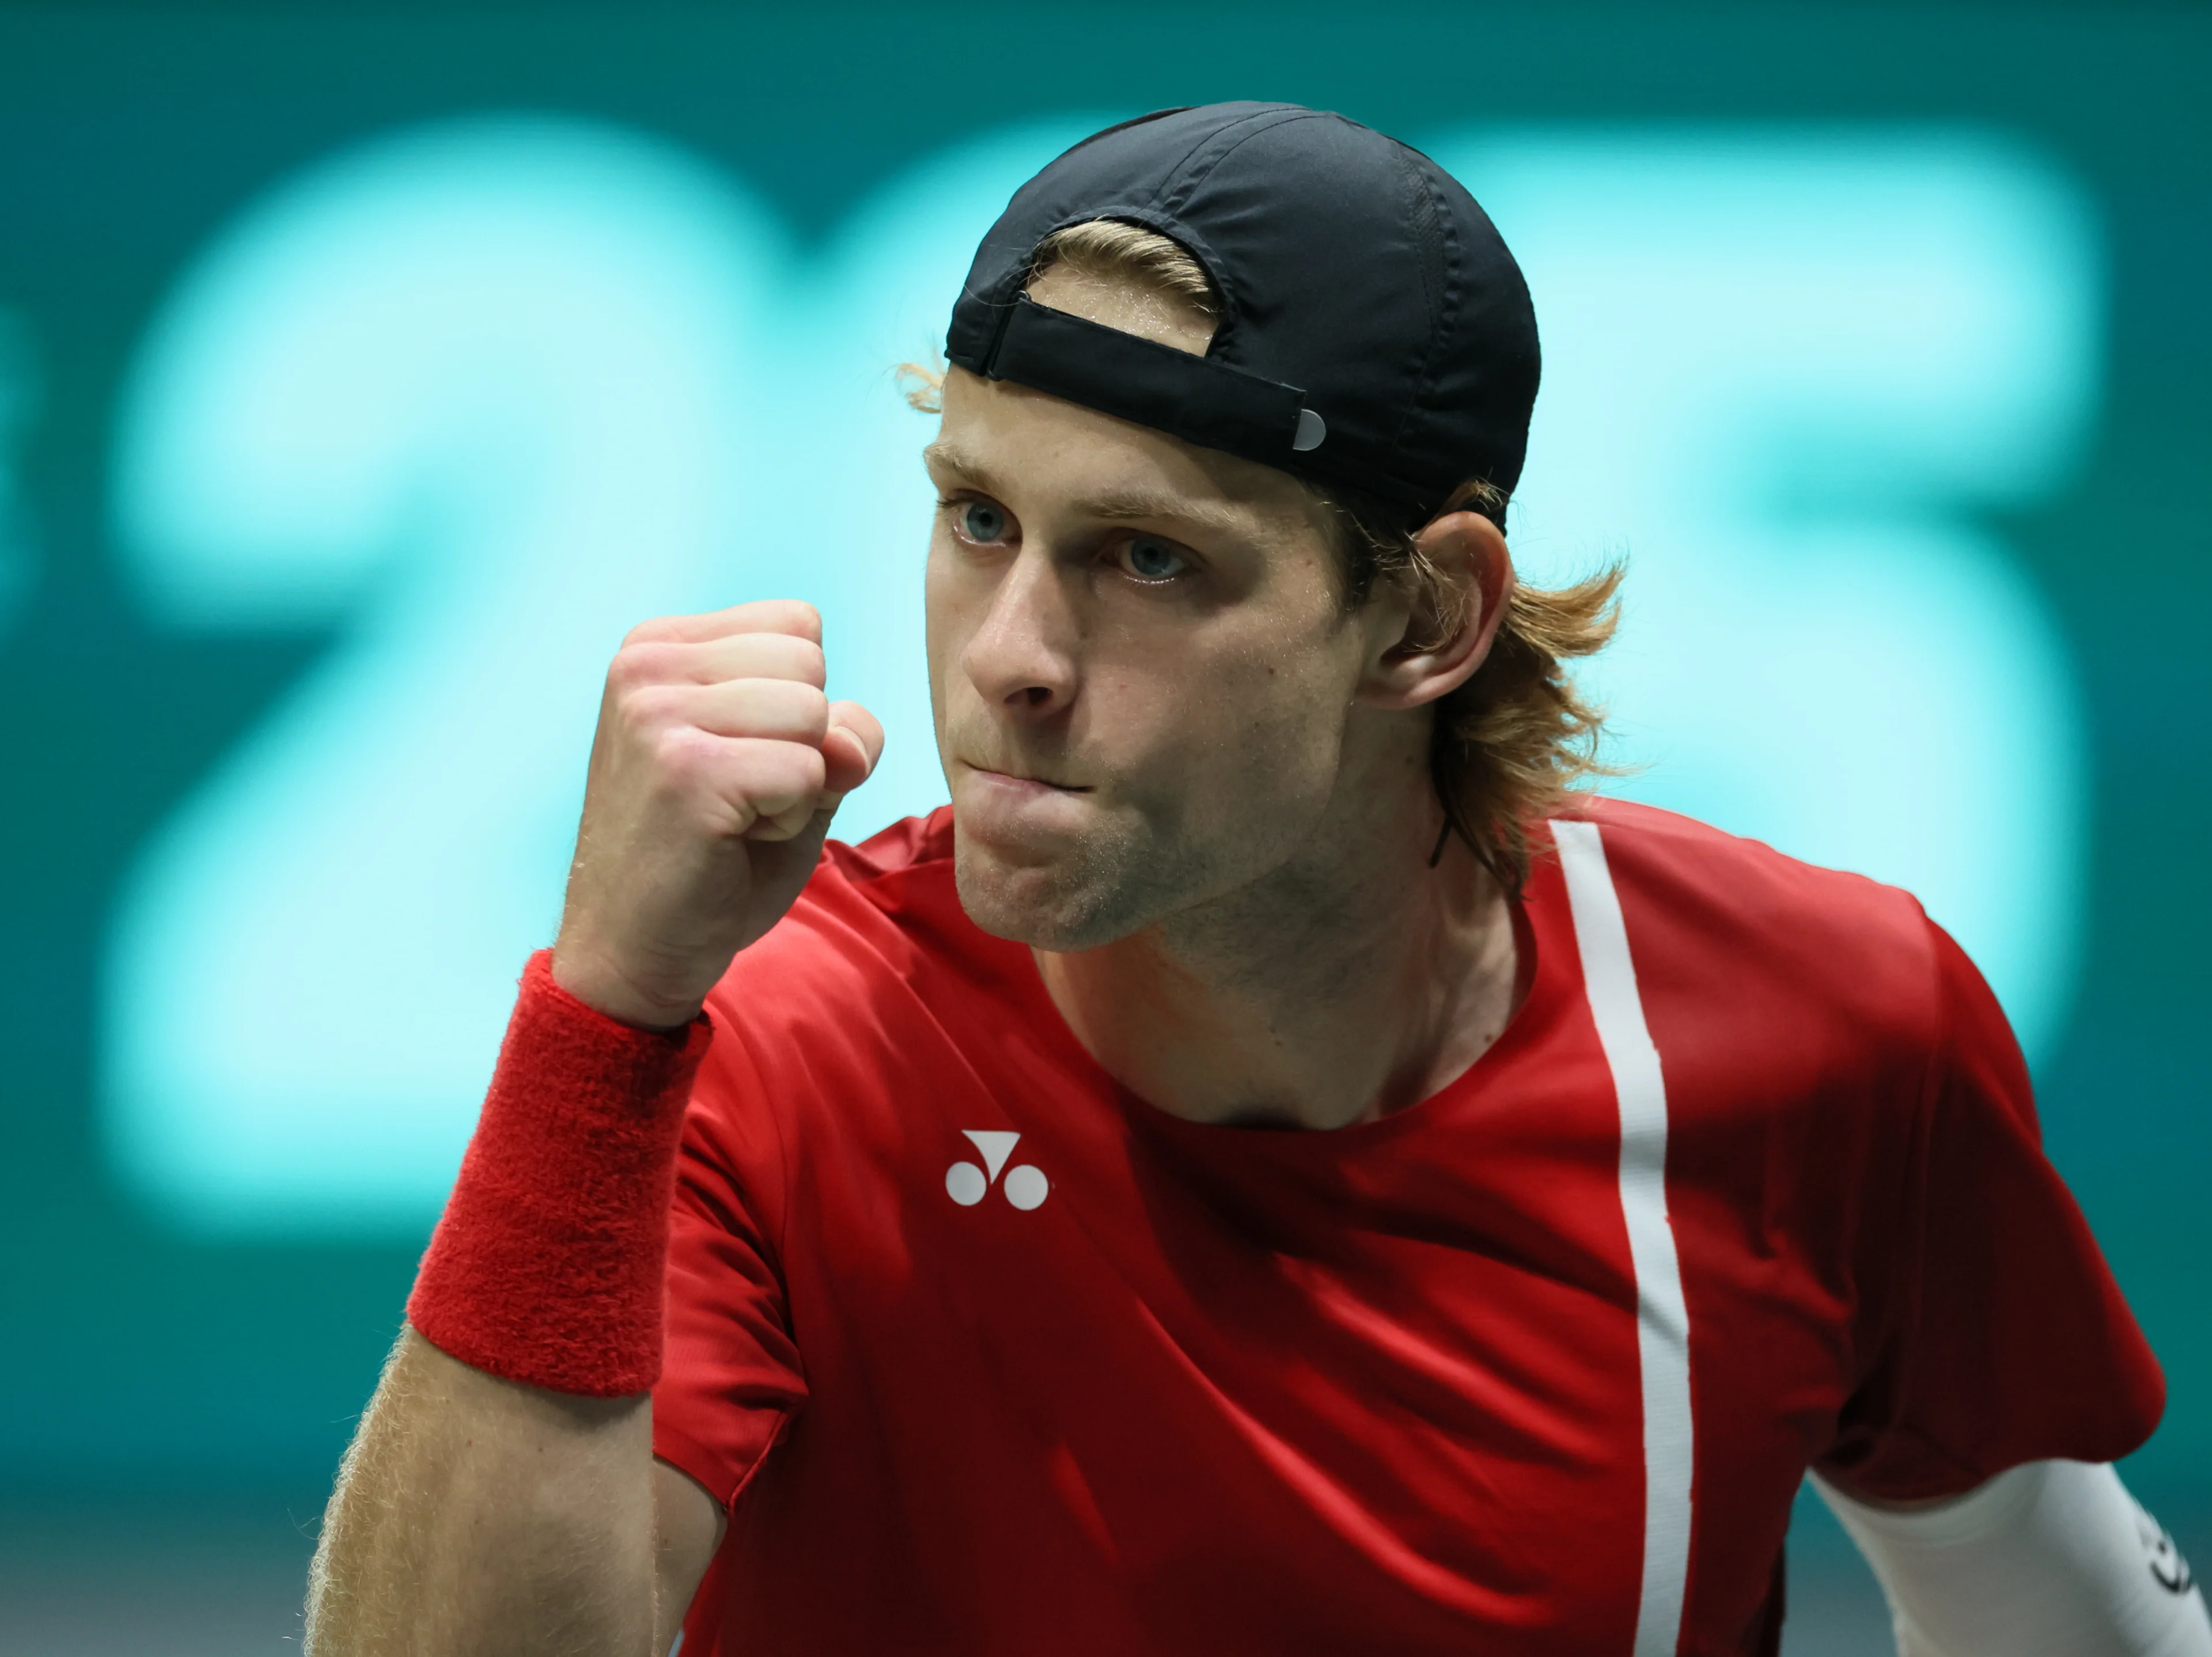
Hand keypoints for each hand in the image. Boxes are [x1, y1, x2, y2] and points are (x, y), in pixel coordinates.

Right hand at [550, 600, 882, 1027]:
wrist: (634, 949)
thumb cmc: (711, 856)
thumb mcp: (787, 771)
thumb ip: (835, 732)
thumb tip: (851, 737)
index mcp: (657, 645)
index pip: (799, 625)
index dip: (798, 705)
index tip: (737, 759)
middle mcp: (646, 665)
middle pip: (811, 665)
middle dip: (801, 742)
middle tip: (736, 797)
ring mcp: (658, 714)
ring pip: (814, 716)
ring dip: (797, 784)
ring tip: (734, 817)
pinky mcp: (685, 770)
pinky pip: (807, 771)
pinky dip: (789, 820)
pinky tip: (731, 841)